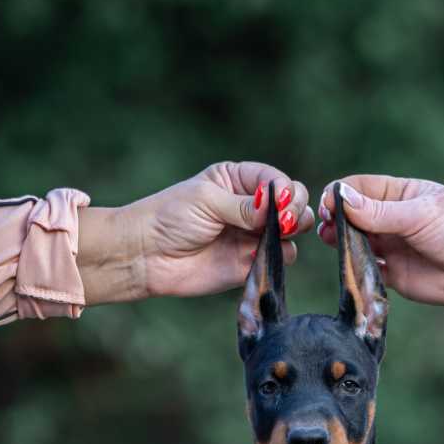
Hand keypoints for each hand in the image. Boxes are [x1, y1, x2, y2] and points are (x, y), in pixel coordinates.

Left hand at [78, 161, 313, 303]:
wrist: (147, 255)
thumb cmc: (169, 217)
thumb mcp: (207, 200)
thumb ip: (244, 205)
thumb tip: (279, 206)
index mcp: (239, 181)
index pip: (277, 180)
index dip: (286, 189)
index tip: (282, 199)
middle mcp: (251, 207)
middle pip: (293, 203)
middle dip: (296, 208)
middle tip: (285, 220)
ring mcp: (253, 236)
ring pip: (293, 232)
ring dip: (292, 232)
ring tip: (277, 234)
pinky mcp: (251, 264)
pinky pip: (279, 259)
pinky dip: (280, 257)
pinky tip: (263, 255)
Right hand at [318, 175, 443, 307]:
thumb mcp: (419, 214)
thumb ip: (379, 212)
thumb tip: (341, 199)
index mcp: (400, 194)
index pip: (359, 188)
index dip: (340, 195)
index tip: (329, 206)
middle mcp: (393, 220)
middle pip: (352, 217)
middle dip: (336, 221)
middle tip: (326, 230)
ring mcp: (393, 248)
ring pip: (356, 245)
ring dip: (341, 245)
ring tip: (332, 246)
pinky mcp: (396, 276)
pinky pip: (367, 273)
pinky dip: (355, 271)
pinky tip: (350, 269)